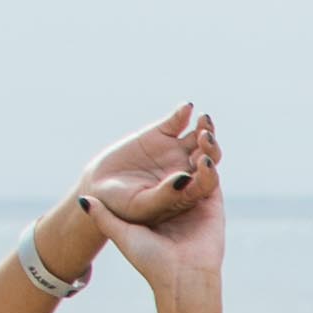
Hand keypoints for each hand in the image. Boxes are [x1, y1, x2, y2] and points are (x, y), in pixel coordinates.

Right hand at [71, 103, 209, 232]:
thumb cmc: (124, 205)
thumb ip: (164, 195)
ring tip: (204, 120)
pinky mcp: (162, 134)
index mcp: (188, 192)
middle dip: (210, 148)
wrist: (102, 188)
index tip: (204, 162)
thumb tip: (184, 179)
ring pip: (199, 138)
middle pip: (209, 157)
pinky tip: (186, 107)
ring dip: (205, 129)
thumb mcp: (142, 204)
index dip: (209, 172)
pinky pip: (177, 121)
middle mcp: (188, 170)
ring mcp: (177, 151)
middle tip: (205, 138)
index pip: (207, 181)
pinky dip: (182, 113)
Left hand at [84, 104, 227, 312]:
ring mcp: (199, 201)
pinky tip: (203, 148)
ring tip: (204, 125)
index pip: (163, 168)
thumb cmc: (150, 261)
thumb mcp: (121, 234)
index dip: (165, 147)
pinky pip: (213, 177)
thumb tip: (82, 200)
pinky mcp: (213, 206)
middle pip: (188, 159)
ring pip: (205, 164)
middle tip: (194, 115)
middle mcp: (182, 198)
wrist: (179, 280)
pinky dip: (210, 161)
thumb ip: (104, 217)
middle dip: (192, 138)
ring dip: (206, 144)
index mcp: (161, 202)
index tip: (160, 128)